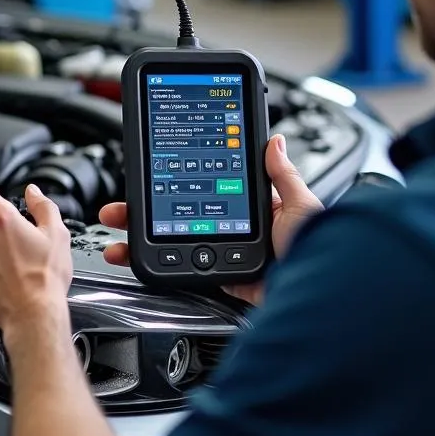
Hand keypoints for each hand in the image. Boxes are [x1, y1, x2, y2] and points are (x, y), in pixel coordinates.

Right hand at [100, 134, 323, 305]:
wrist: (316, 295)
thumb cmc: (314, 250)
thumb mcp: (300, 205)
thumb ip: (284, 176)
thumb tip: (274, 140)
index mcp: (254, 211)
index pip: (207, 191)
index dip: (178, 186)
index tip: (153, 175)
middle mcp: (235, 233)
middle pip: (181, 219)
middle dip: (146, 215)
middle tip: (119, 209)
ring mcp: (225, 257)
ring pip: (176, 247)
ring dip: (142, 241)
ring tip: (118, 238)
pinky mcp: (222, 283)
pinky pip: (186, 275)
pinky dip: (159, 269)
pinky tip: (139, 259)